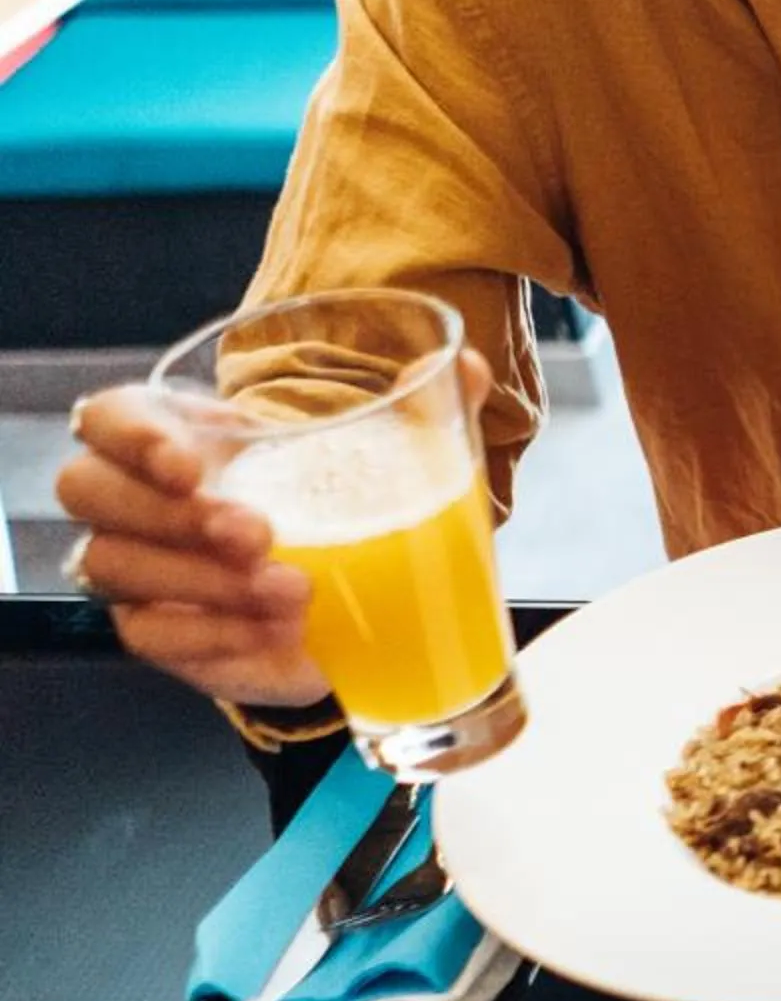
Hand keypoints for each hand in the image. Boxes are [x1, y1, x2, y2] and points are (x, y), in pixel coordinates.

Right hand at [53, 348, 499, 705]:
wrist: (345, 601)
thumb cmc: (338, 505)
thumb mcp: (382, 456)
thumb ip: (423, 406)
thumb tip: (471, 364)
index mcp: (174, 436)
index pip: (105, 417)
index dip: (130, 436)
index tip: (192, 464)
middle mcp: (135, 499)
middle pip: (88, 492)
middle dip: (169, 514)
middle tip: (258, 533)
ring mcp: (138, 569)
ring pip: (113, 565)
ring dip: (200, 580)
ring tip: (292, 587)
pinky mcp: (162, 633)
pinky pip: (150, 636)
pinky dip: (211, 635)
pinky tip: (271, 632)